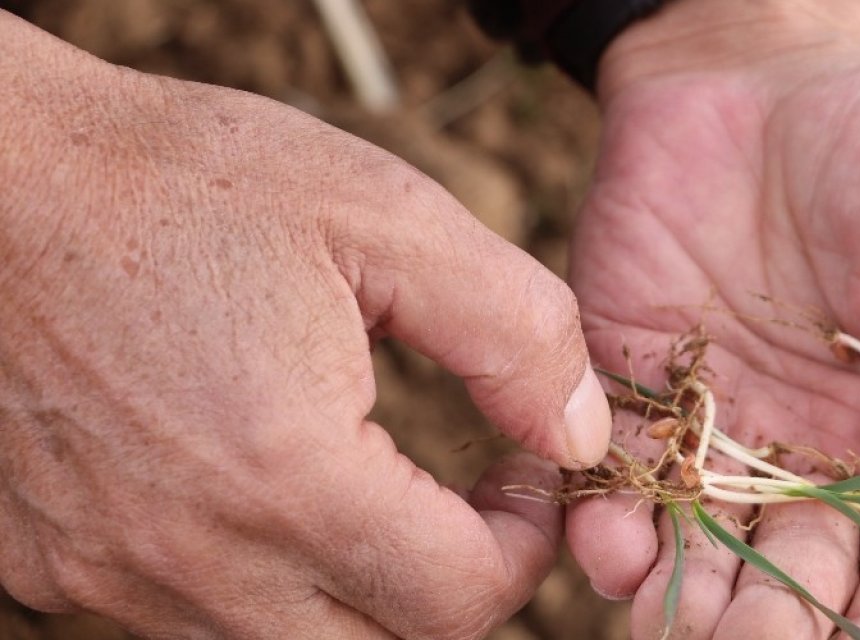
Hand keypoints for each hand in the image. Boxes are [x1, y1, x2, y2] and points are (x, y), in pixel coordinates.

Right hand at [0, 13, 611, 638]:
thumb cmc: (182, 180)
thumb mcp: (382, 216)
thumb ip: (513, 331)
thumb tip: (581, 434)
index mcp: (286, 477)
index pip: (461, 603)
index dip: (526, 546)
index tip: (523, 475)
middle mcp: (190, 558)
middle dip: (451, 588)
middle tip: (465, 502)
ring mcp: (106, 576)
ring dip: (356, 592)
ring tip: (369, 490)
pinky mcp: (50, 565)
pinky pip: (185, 619)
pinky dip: (254, 581)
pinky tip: (257, 490)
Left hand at [565, 1, 859, 637]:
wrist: (761, 66)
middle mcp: (813, 452)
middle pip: (801, 580)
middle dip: (777, 629)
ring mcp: (718, 426)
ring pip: (703, 553)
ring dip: (688, 604)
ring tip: (673, 625)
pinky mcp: (633, 385)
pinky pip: (615, 480)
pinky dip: (609, 525)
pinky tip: (611, 547)